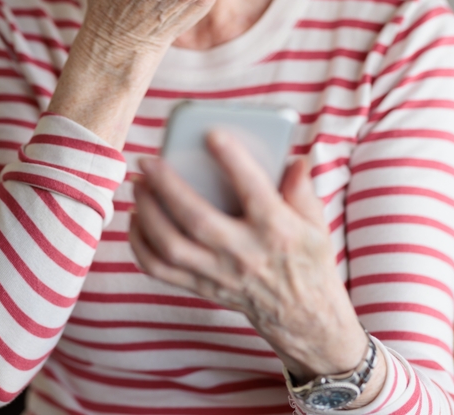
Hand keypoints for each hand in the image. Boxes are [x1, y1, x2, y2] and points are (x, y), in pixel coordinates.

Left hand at [129, 132, 375, 385]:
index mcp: (277, 230)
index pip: (253, 190)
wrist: (306, 320)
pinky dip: (141, 246)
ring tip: (138, 186)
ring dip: (147, 214)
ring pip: (172, 246)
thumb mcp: (316, 223)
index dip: (232, 160)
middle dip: (167, 187)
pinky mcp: (205, 287)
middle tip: (147, 161)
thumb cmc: (309, 262)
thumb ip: (302, 189)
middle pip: (197, 219)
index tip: (211, 133)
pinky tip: (136, 220)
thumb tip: (295, 159)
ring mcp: (221, 274)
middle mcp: (246, 254)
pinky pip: (161, 271)